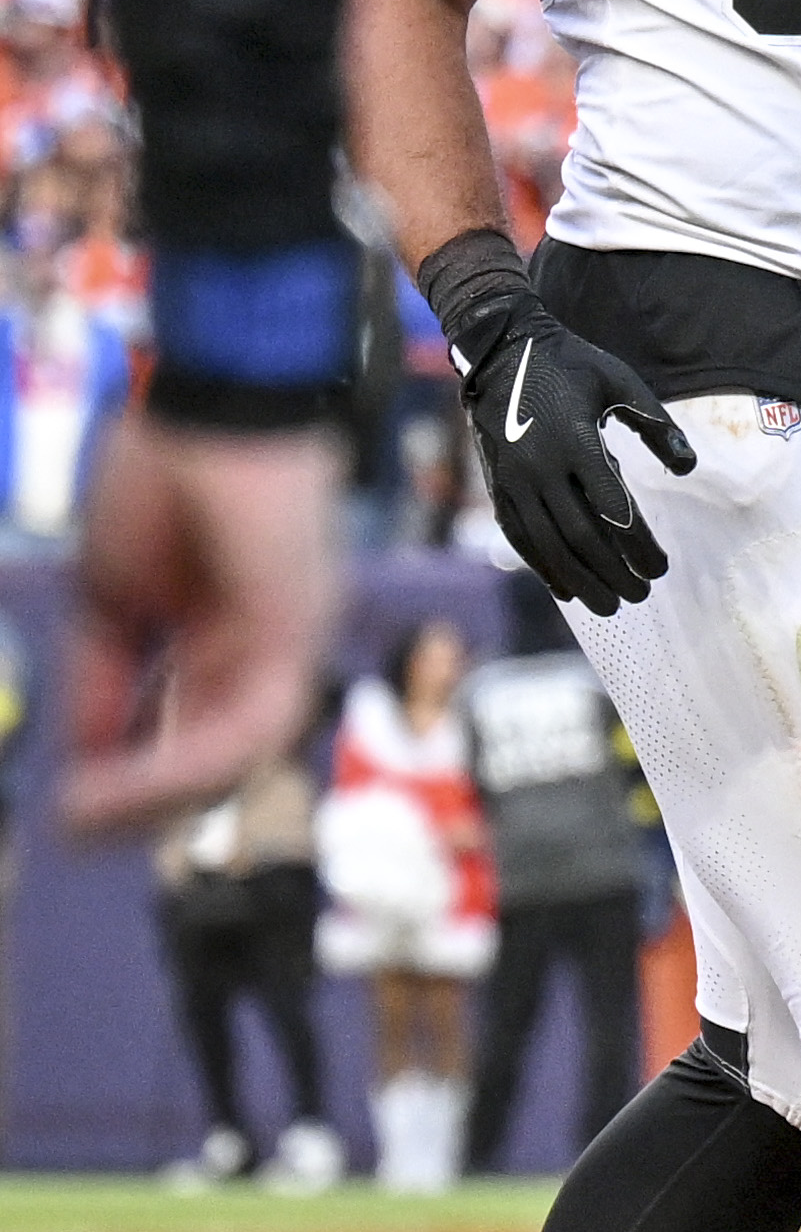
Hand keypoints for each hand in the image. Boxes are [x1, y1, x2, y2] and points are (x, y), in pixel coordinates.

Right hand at [62, 410, 342, 837]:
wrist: (213, 400)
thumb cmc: (169, 472)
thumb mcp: (115, 598)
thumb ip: (108, 681)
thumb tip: (85, 759)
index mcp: (230, 641)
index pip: (194, 737)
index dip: (136, 782)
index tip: (74, 811)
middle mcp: (270, 652)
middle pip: (219, 763)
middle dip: (145, 806)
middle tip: (78, 831)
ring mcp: (290, 645)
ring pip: (233, 760)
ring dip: (153, 797)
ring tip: (84, 814)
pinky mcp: (294, 635)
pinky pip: (244, 727)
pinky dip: (176, 763)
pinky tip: (115, 780)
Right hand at [418, 229, 693, 612]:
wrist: (503, 352)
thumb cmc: (572, 366)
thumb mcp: (622, 383)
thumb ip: (657, 425)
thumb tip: (688, 467)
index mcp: (577, 441)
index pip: (614, 509)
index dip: (639, 545)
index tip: (661, 566)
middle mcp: (541, 467)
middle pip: (582, 537)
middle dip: (615, 572)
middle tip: (643, 594)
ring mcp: (514, 480)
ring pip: (549, 545)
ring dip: (581, 581)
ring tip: (611, 605)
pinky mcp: (497, 488)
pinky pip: (520, 538)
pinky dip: (544, 567)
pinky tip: (566, 589)